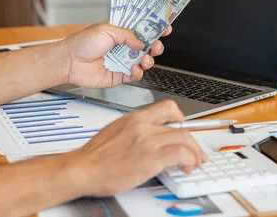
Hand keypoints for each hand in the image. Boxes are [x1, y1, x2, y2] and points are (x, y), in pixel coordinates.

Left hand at [59, 22, 171, 87]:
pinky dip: (138, 72)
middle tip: (157, 46)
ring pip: (145, 61)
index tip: (166, 28)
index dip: (155, 29)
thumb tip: (142, 42)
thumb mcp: (106, 30)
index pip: (143, 29)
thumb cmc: (83, 43)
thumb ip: (127, 35)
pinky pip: (135, 75)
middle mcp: (124, 47)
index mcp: (122, 33)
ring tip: (144, 59)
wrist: (70, 62)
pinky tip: (133, 68)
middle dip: (156, 46)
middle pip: (148, 47)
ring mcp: (123, 61)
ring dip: (149, 60)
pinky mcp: (120, 75)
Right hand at [66, 100, 206, 196]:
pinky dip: (188, 160)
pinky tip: (186, 167)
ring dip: (194, 152)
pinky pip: (180, 153)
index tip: (185, 129)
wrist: (81, 169)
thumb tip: (149, 140)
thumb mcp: (115, 134)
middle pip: (180, 126)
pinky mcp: (150, 157)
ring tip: (194, 162)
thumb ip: (134, 132)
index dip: (181, 118)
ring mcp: (147, 140)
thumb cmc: (94, 158)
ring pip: (184, 138)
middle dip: (192, 141)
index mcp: (134, 119)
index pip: (166, 107)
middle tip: (195, 152)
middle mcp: (142, 126)